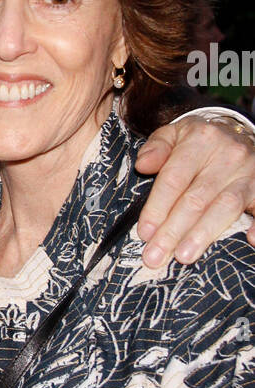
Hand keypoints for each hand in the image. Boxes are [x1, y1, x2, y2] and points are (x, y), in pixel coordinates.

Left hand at [134, 115, 254, 266]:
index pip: (174, 179)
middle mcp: (227, 156)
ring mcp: (248, 173)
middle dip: (173, 231)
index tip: (144, 232)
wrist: (240, 131)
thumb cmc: (200, 140)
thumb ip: (156, 147)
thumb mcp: (175, 133)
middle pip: (196, 199)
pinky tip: (249, 240)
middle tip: (155, 256)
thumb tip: (143, 165)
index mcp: (200, 141)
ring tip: (184, 255)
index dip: (157, 208)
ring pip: (225, 207)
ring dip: (203, 234)